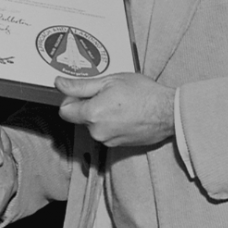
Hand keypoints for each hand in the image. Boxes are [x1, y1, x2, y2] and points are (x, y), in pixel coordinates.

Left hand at [56, 73, 175, 146]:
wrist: (168, 112)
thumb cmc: (144, 93)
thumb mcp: (110, 81)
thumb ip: (81, 85)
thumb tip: (59, 83)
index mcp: (92, 114)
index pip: (64, 111)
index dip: (71, 99)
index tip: (84, 91)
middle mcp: (97, 132)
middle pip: (80, 118)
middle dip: (89, 106)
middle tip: (108, 94)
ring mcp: (108, 141)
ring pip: (94, 126)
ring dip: (101, 115)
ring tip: (120, 104)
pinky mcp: (118, 146)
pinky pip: (106, 133)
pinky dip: (111, 124)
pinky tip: (126, 114)